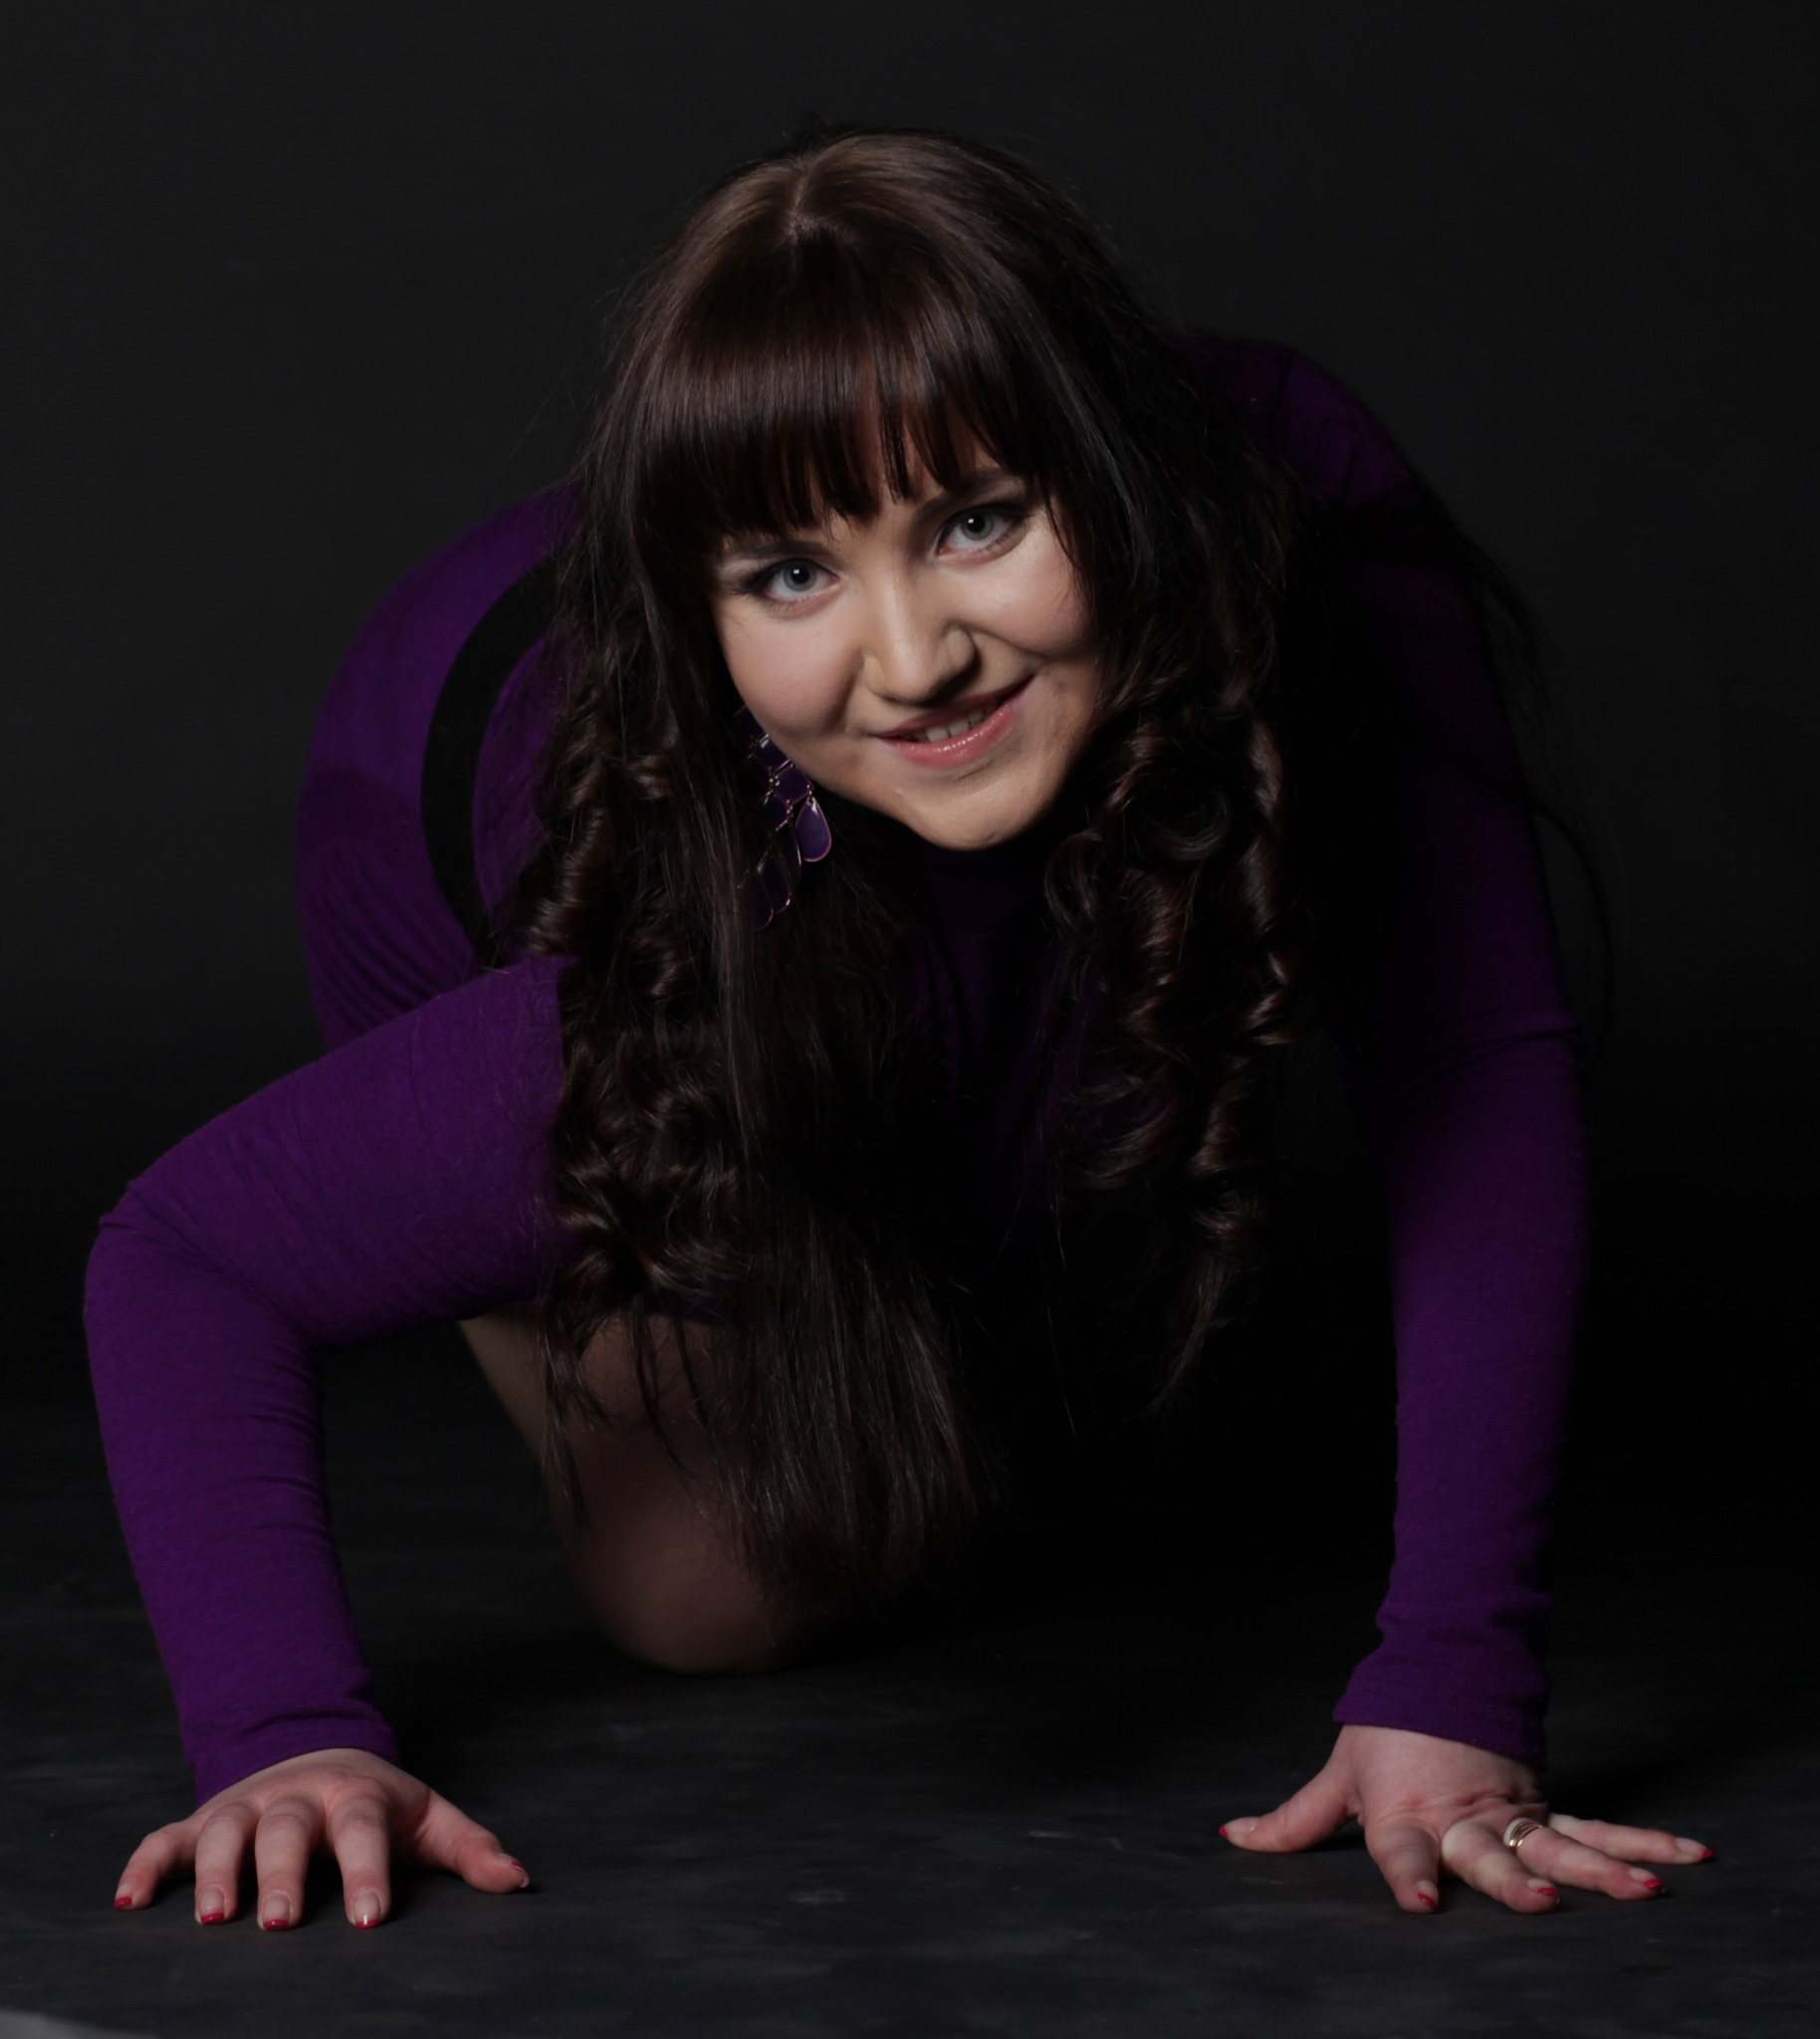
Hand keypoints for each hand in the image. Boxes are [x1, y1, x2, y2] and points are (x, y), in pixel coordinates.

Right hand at [111, 1747, 529, 1928]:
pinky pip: (166, 1838)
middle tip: (278, 1923)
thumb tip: (518, 1880)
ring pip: (224, 1830)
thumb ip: (470, 1849)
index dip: (367, 1874)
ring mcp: (247, 1806)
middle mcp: (297, 1798)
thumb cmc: (380, 1806)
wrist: (322, 1753)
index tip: (369, 1919)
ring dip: (212, 1871)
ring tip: (209, 1917)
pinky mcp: (203, 1821)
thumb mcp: (429, 1819)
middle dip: (281, 1875)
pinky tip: (127, 1901)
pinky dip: (145, 1864)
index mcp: (357, 1798)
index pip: (364, 1832)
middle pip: (287, 1829)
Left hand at [1221, 1724, 1712, 1912]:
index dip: (1409, 1878)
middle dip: (1515, 1878)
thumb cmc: (1384, 1735)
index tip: (1423, 1904)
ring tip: (1645, 1888)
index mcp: (1406, 1815)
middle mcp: (1463, 1819)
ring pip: (1559, 1843)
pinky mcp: (1545, 1805)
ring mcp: (1510, 1810)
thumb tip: (1232, 1839)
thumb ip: (1295, 1821)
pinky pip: (1598, 1828)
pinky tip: (1689, 1856)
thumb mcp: (1338, 1777)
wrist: (1438, 1677)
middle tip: (1542, 1900)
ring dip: (1603, 1866)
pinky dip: (1646, 1840)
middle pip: (1490, 1853)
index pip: (1402, 1853)